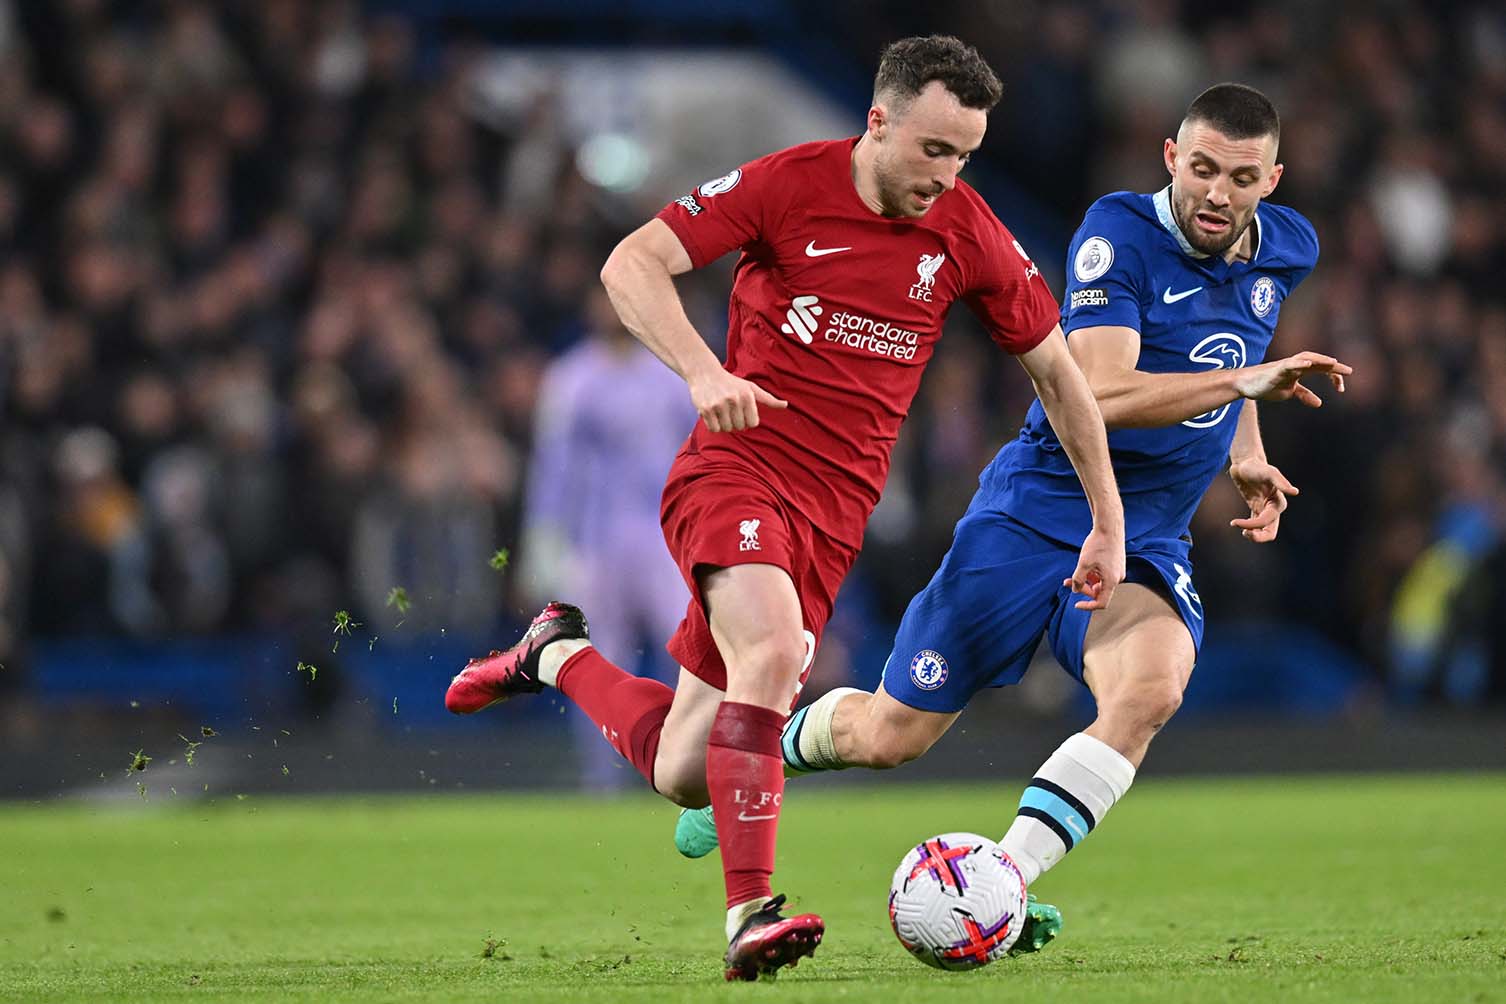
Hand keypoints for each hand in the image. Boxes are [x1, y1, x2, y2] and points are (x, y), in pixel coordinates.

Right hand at [686, 367, 787, 432]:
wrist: (705, 373)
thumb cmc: (731, 383)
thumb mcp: (751, 388)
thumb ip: (768, 399)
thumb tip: (785, 405)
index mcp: (747, 395)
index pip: (752, 423)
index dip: (747, 420)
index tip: (741, 411)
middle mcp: (734, 399)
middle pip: (739, 427)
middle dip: (735, 422)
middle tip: (729, 411)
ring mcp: (719, 404)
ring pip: (726, 429)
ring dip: (724, 425)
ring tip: (721, 412)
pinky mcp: (706, 409)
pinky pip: (714, 429)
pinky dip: (714, 426)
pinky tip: (712, 414)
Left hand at [1062, 524, 1124, 610]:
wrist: (1109, 527)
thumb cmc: (1098, 544)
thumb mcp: (1083, 564)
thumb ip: (1078, 580)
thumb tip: (1075, 590)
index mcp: (1112, 581)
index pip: (1101, 603)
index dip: (1088, 606)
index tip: (1076, 604)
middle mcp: (1117, 578)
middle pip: (1099, 592)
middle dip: (1083, 589)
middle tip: (1068, 582)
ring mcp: (1118, 571)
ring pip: (1100, 583)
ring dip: (1087, 581)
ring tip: (1073, 574)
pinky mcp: (1116, 564)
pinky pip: (1103, 575)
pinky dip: (1093, 574)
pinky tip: (1084, 566)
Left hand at [1228, 457, 1296, 542]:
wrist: (1245, 462)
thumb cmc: (1257, 466)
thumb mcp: (1269, 472)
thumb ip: (1281, 482)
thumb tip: (1295, 492)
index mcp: (1279, 503)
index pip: (1266, 521)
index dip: (1251, 525)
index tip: (1234, 522)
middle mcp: (1274, 508)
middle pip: (1270, 532)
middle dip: (1258, 537)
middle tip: (1244, 534)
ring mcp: (1265, 509)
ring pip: (1264, 530)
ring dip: (1254, 535)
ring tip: (1240, 528)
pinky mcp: (1256, 508)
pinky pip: (1256, 524)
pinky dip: (1249, 528)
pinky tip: (1238, 524)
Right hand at [1233, 351, 1350, 406]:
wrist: (1246, 385)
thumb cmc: (1267, 385)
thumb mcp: (1290, 392)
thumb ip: (1304, 395)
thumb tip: (1320, 403)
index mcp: (1301, 370)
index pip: (1322, 369)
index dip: (1333, 377)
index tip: (1341, 388)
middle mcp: (1296, 365)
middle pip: (1318, 362)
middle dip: (1333, 366)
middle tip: (1349, 371)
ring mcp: (1286, 366)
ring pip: (1306, 358)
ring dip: (1320, 360)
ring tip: (1333, 362)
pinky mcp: (1276, 369)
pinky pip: (1289, 364)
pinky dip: (1299, 363)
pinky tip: (1308, 364)